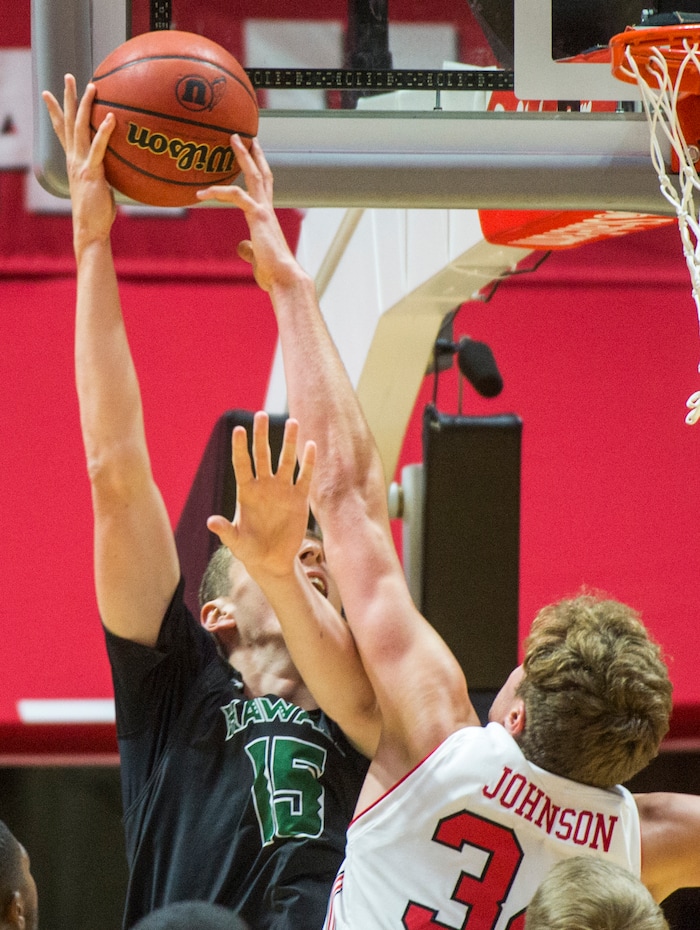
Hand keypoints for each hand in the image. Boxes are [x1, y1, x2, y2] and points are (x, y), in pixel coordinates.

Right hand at [42, 74, 116, 252]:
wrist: (90, 229)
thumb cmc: (97, 212)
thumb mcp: (100, 187)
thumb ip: (104, 173)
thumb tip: (118, 167)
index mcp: (73, 161)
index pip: (62, 131)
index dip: (55, 111)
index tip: (50, 93)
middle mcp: (73, 159)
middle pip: (68, 122)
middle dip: (67, 98)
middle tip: (68, 77)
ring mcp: (80, 164)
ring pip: (80, 128)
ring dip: (85, 106)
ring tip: (91, 86)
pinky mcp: (91, 172)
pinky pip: (98, 148)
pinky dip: (104, 132)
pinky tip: (111, 118)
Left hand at [196, 136, 305, 292]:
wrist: (284, 278)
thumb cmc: (272, 273)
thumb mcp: (256, 258)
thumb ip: (248, 249)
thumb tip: (241, 246)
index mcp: (267, 217)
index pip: (263, 188)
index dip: (257, 170)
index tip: (252, 156)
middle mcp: (267, 209)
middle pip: (261, 174)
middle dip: (252, 154)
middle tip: (244, 137)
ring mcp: (264, 211)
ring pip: (253, 175)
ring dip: (242, 156)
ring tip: (232, 139)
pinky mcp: (258, 216)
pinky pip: (236, 195)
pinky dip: (218, 191)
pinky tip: (201, 193)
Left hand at [207, 412, 315, 578]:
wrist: (272, 561)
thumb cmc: (249, 551)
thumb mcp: (236, 542)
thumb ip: (226, 531)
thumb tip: (211, 522)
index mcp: (246, 492)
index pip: (242, 464)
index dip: (240, 447)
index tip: (239, 429)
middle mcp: (264, 486)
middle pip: (262, 455)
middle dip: (261, 436)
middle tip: (261, 414)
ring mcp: (282, 490)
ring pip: (285, 461)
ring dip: (288, 442)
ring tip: (292, 422)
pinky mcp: (299, 499)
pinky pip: (304, 477)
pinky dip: (308, 463)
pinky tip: (311, 445)